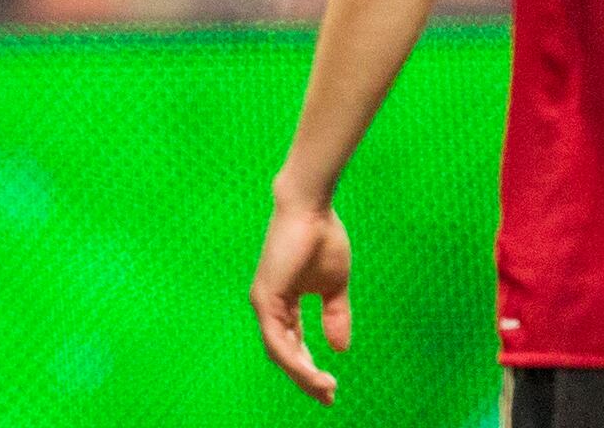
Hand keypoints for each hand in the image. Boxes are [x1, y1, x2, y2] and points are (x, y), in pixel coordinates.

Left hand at [251, 196, 351, 402]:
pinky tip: (313, 373)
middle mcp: (268, 307)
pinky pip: (279, 341)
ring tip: (326, 389)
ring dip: (303, 375)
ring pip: (280, 353)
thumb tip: (340, 349)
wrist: (312, 207)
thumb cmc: (322, 238)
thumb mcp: (334, 286)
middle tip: (328, 397)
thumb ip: (335, 316)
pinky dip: (296, 361)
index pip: (293, 345)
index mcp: (282, 303)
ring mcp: (264, 303)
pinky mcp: (265, 298)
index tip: (330, 387)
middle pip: (284, 355)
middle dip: (306, 378)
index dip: (310, 367)